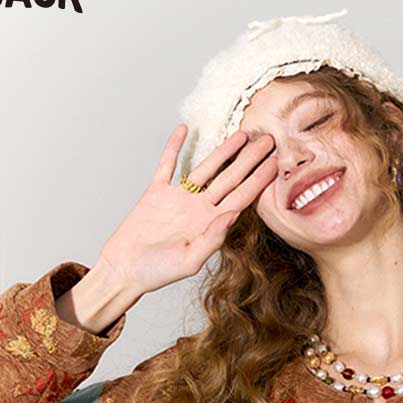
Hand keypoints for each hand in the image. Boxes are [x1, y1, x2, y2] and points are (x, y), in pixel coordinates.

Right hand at [96, 123, 278, 300]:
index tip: (276, 163)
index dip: (259, 180)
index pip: (241, 198)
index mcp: (210, 225)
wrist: (125, 269)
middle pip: (230, 178)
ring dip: (222, 151)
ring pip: (205, 168)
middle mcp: (199, 209)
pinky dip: (174, 147)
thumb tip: (233, 215)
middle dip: (249, 160)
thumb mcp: (189, 261)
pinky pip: (167, 164)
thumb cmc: (157, 273)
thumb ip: (212, 239)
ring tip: (240, 134)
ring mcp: (179, 199)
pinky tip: (184, 129)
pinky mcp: (156, 192)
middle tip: (268, 140)